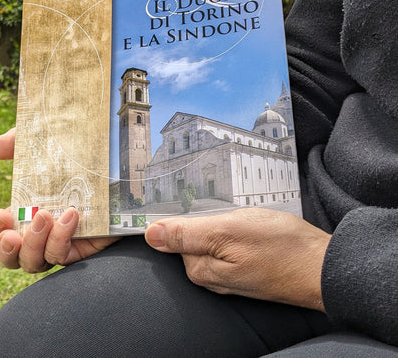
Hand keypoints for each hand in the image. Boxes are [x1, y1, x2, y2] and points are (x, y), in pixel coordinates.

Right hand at [0, 129, 117, 272]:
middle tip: (12, 234)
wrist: (118, 151)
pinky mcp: (87, 245)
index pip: (3, 232)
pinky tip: (70, 215)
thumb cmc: (78, 150)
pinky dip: (60, 240)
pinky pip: (65, 256)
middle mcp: (44, 231)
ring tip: (44, 216)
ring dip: (34, 244)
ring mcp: (65, 240)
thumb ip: (16, 143)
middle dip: (5, 250)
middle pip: (14, 258)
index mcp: (29, 210)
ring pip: (36, 263)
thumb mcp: (45, 142)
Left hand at [145, 208, 330, 310]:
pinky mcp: (244, 268)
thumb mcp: (228, 231)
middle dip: (207, 217)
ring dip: (224, 222)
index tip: (200, 201)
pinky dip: (235, 230)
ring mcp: (228, 274)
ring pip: (212, 237)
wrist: (324, 267)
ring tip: (246, 218)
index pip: (174, 234)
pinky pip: (229, 243)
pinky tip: (251, 226)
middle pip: (193, 236)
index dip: (185, 213)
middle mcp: (210, 276)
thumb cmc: (281, 248)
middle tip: (231, 210)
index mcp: (200, 268)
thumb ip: (188, 233)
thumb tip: (151, 234)